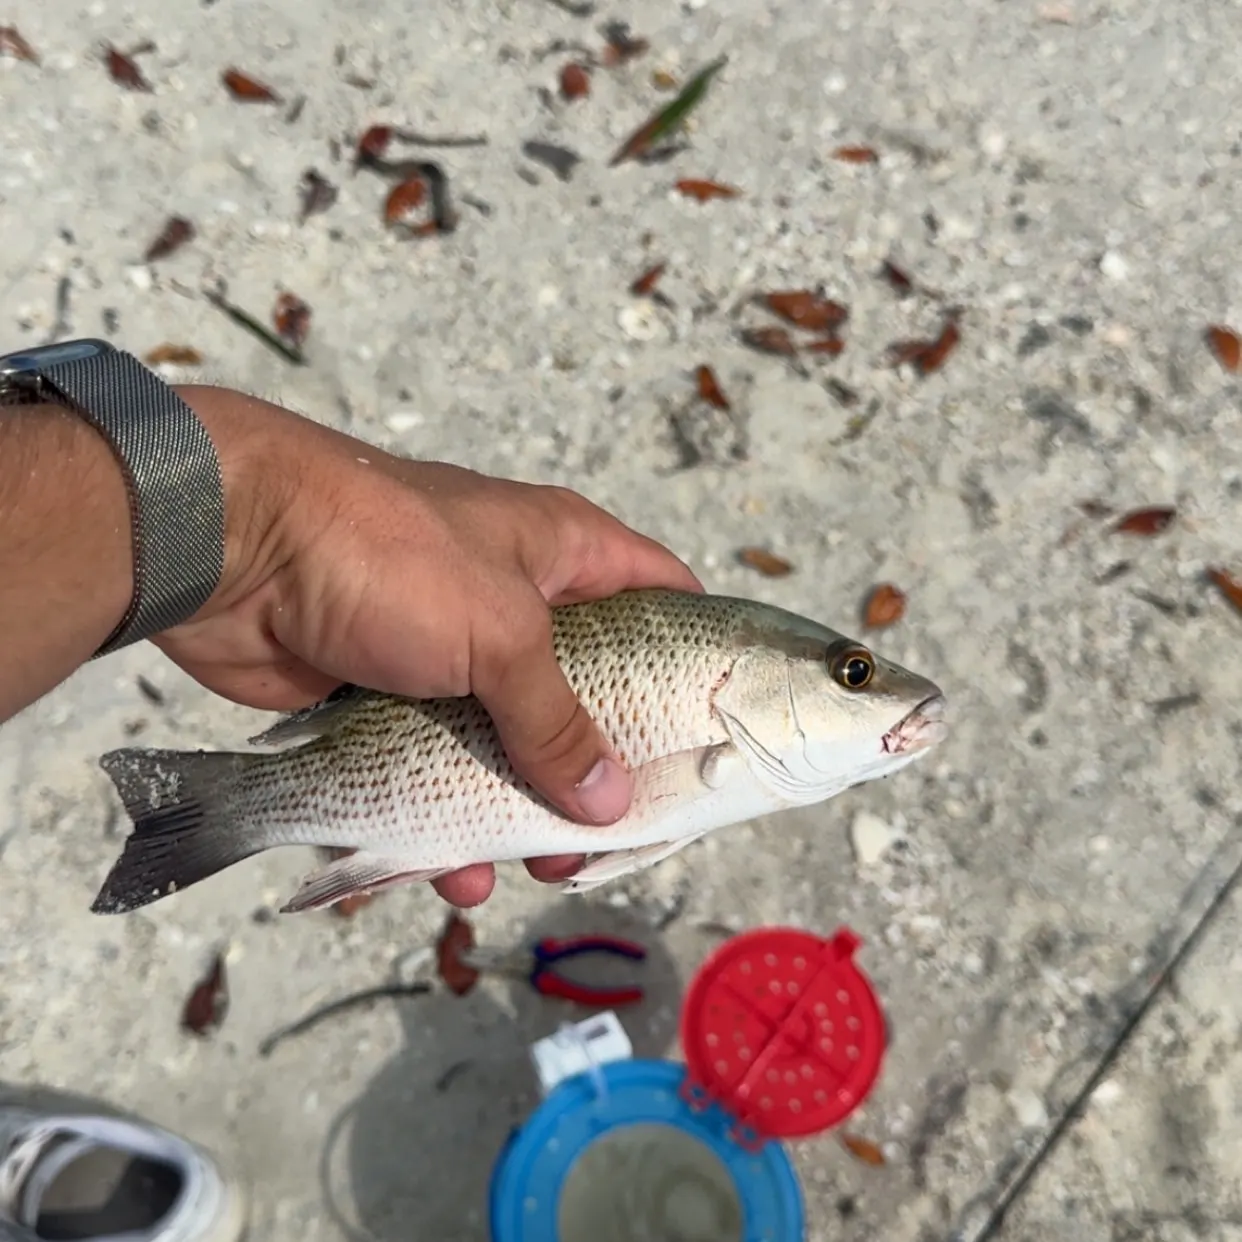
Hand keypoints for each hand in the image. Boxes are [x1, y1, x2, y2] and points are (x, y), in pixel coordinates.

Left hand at [153, 386, 701, 906]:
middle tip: (617, 835)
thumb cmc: (388, 556)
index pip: (661, 596)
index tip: (714, 731)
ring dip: (525, 810)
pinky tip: (454, 875)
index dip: (692, 658)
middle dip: (604, 768)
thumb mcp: (501, 633)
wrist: (235, 549)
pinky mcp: (396, 698)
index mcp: (563, 555)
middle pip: (590, 693)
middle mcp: (518, 602)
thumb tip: (612, 804)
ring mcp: (455, 653)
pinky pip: (442, 770)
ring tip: (534, 868)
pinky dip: (448, 823)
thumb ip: (559, 721)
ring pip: (514, 744)